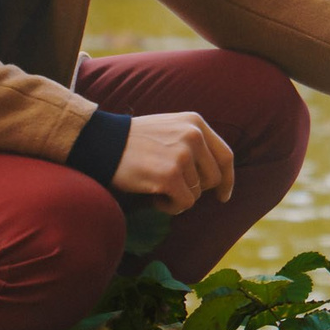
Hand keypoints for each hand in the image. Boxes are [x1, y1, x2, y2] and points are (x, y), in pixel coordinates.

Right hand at [110, 111, 234, 213]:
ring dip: (177, 196)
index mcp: (195, 122)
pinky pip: (183, 204)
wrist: (102, 142)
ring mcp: (182, 155)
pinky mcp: (170, 175)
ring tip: (156, 184)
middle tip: (171, 186)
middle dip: (195, 189)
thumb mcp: (169, 129)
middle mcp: (193, 135)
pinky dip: (170, 207)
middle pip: (213, 179)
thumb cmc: (133, 141)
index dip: (227, 180)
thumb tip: (217, 176)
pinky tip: (153, 196)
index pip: (225, 156)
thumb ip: (193, 143)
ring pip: (196, 194)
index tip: (223, 196)